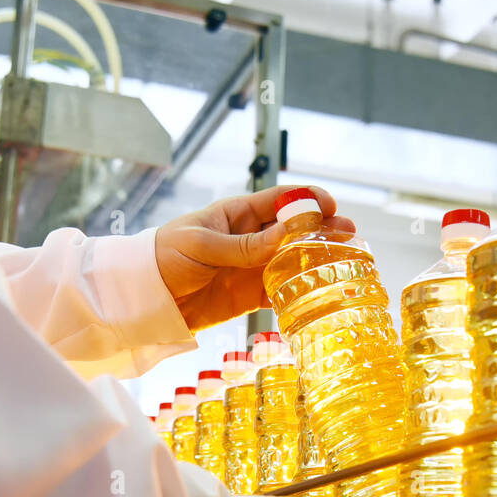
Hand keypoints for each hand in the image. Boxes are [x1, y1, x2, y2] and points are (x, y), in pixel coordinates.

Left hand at [155, 185, 355, 331]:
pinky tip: (323, 292)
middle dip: (323, 230)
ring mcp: (252, 266)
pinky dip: (301, 292)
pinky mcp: (250, 295)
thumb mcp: (203, 245)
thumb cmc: (165, 256)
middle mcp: (250, 238)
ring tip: (347, 261)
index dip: (308, 200)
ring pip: (293, 260)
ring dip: (318, 260)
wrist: (146, 297)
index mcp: (237, 214)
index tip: (330, 205)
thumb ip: (244, 246)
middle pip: (295, 230)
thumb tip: (287, 236)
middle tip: (350, 234)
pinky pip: (282, 291)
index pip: (280, 200)